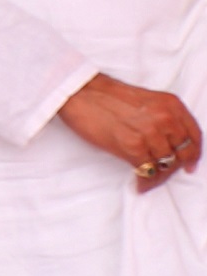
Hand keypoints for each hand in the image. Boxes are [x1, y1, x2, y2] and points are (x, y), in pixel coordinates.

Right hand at [58, 73, 202, 190]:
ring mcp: (150, 132)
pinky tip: (140, 183)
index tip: (190, 164)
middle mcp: (165, 118)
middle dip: (175, 166)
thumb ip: (162, 118)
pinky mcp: (133, 145)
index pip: (194, 135)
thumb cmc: (106, 95)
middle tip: (166, 173)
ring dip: (159, 176)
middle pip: (182, 152)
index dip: (194, 153)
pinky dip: (145, 181)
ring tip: (150, 179)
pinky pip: (147, 171)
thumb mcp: (146, 100)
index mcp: (171, 104)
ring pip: (165, 164)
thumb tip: (168, 143)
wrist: (80, 92)